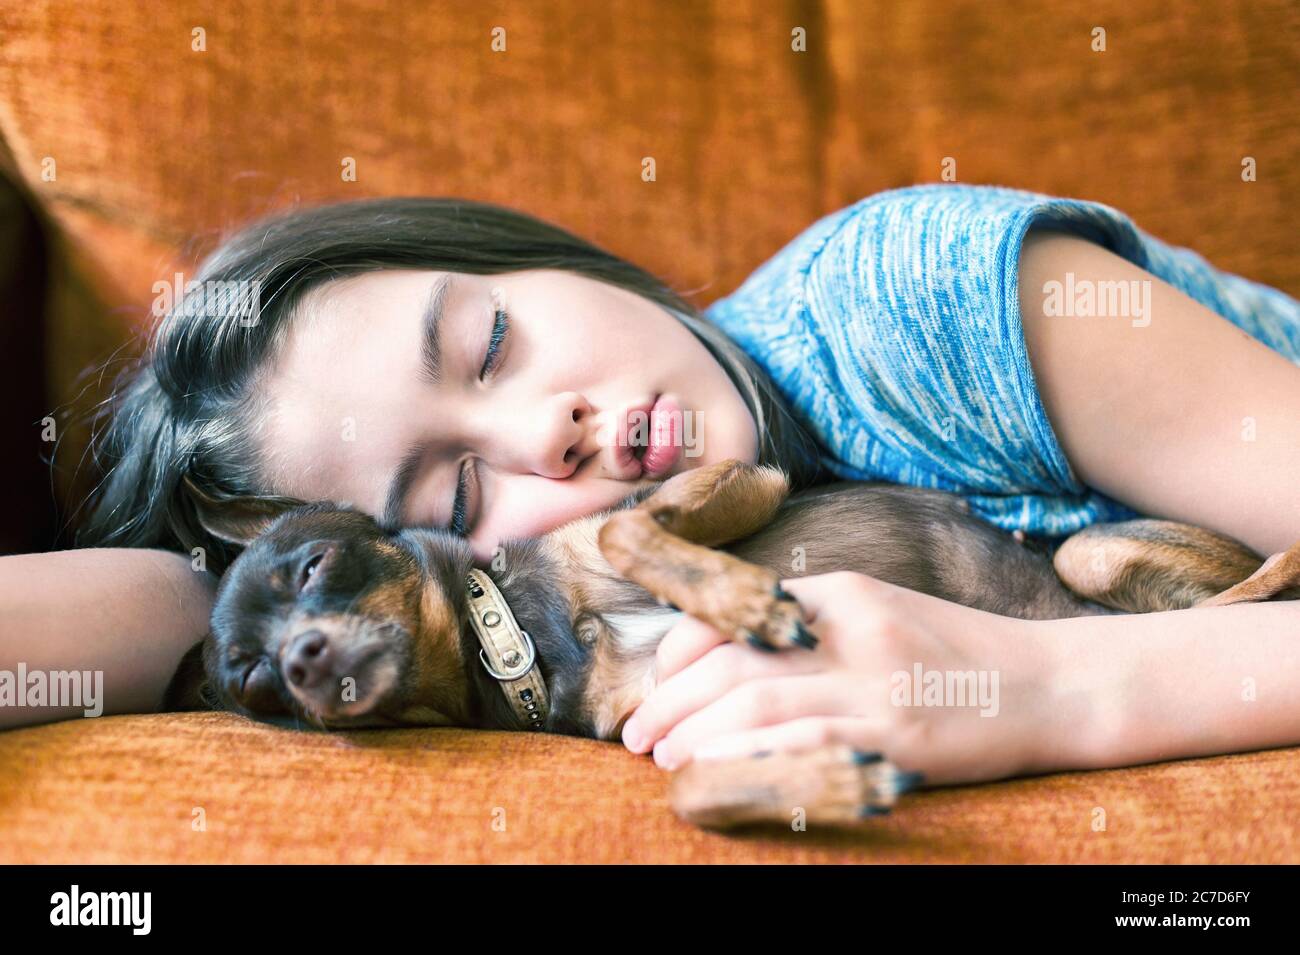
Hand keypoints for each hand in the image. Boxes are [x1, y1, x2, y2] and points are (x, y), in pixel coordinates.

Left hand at [620, 571, 1067, 785]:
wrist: (1052, 686)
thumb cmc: (958, 653)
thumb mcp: (881, 615)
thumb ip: (810, 624)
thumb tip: (724, 658)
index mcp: (844, 593)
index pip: (736, 613)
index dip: (680, 651)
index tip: (658, 681)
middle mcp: (853, 630)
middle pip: (734, 661)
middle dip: (670, 699)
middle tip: (636, 734)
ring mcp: (877, 684)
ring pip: (756, 702)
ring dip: (694, 733)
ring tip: (663, 759)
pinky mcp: (899, 736)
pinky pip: (802, 745)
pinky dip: (745, 758)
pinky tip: (712, 773)